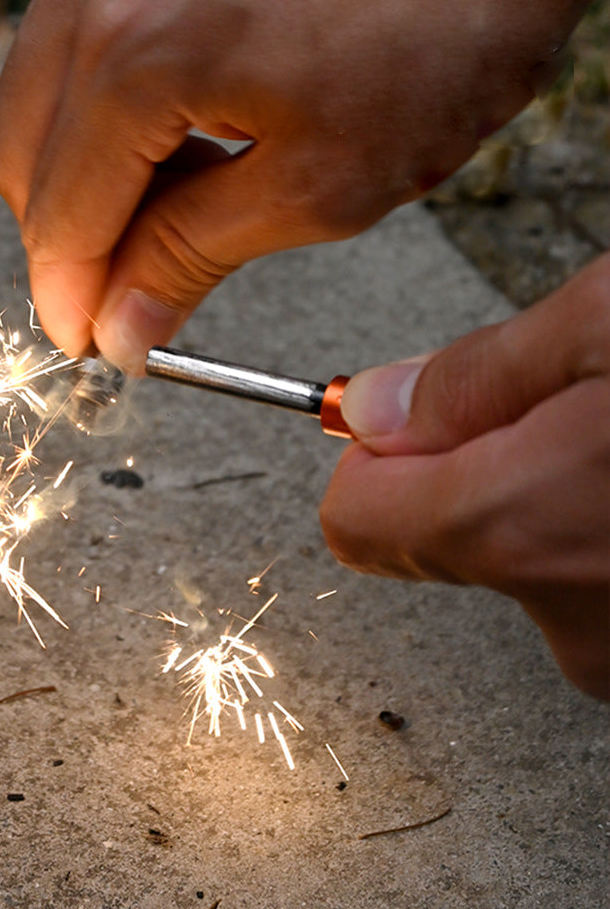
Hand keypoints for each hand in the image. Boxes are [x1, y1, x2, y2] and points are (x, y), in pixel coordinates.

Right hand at [0, 0, 606, 370]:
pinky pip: (74, 39)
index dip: (72, 300)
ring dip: (87, 173)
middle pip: (20, 158)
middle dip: (68, 241)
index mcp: (136, 53)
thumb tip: (120, 324)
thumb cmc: (445, 21)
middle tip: (136, 287)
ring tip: (183, 202)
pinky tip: (183, 131)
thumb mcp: (325, 182)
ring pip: (38, 99)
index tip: (96, 346)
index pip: (60, 218)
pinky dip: (106, 107)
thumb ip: (193, 256)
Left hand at [322, 253, 609, 699]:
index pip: (352, 518)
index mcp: (518, 525)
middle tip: (560, 404)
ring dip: (547, 492)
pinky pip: (585, 578)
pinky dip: (594, 525)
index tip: (415, 408)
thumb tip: (370, 409)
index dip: (374, 450)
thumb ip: (473, 375)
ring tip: (605, 436)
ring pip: (522, 551)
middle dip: (478, 462)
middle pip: (439, 532)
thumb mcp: (604, 325)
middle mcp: (564, 612)